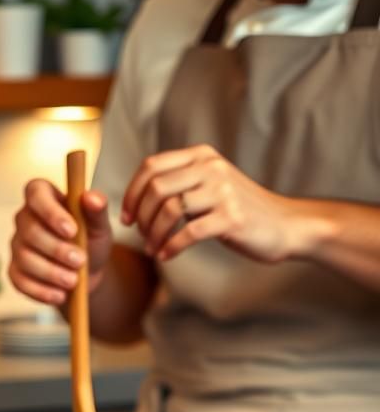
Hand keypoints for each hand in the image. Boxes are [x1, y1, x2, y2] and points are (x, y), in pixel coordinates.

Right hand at [9, 179, 113, 306]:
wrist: (86, 274)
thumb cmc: (90, 242)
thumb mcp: (100, 226)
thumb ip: (97, 211)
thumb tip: (91, 198)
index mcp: (44, 197)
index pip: (35, 192)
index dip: (50, 211)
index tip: (71, 230)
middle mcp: (25, 219)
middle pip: (29, 230)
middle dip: (56, 249)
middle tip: (80, 261)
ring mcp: (17, 246)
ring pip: (24, 258)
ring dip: (51, 272)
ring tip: (73, 280)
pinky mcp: (15, 271)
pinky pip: (20, 281)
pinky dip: (41, 290)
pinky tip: (60, 294)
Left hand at [121, 144, 300, 263]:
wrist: (285, 225)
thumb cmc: (238, 209)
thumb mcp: (208, 184)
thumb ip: (180, 181)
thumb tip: (139, 193)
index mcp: (201, 156)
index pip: (151, 166)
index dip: (131, 193)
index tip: (126, 217)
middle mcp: (211, 167)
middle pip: (156, 188)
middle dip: (141, 217)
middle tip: (140, 236)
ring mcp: (223, 191)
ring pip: (169, 210)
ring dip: (153, 234)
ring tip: (153, 248)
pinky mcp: (231, 217)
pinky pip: (189, 232)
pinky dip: (171, 247)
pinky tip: (166, 255)